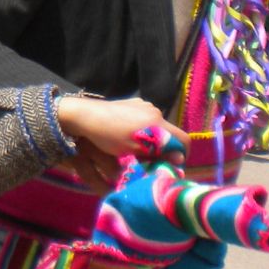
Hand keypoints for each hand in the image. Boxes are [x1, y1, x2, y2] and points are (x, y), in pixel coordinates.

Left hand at [54, 95, 187, 193]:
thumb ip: (158, 153)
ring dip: (153, 139)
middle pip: (170, 132)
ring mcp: (143, 105)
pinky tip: (127, 135)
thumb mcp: (134, 150)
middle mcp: (154, 111)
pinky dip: (143, 129)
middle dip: (164, 148)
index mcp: (158, 122)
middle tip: (152, 160)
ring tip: (137, 148)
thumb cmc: (108, 136)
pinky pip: (145, 118)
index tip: (171, 165)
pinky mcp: (132, 102)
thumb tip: (179, 159)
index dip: (181, 155)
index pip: (183, 139)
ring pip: (157, 126)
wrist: (84, 115)